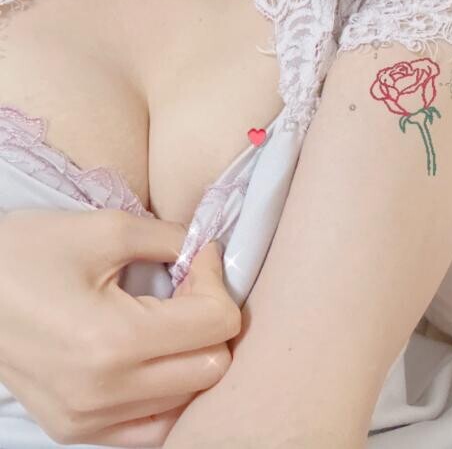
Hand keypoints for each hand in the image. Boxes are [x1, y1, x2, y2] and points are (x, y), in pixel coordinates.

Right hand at [0, 208, 240, 446]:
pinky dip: (168, 390)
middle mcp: (104, 395)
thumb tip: (208, 254)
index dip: (218, 282)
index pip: (216, 325)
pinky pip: (151, 426)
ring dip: (193, 354)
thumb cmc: (27, 252)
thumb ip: (172, 240)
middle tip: (187, 284)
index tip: (199, 257)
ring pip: (189, 401)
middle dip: (213, 318)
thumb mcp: (105, 228)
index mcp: (113, 343)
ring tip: (168, 317)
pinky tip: (154, 355)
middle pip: (212, 367)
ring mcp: (87, 422)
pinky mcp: (74, 430)